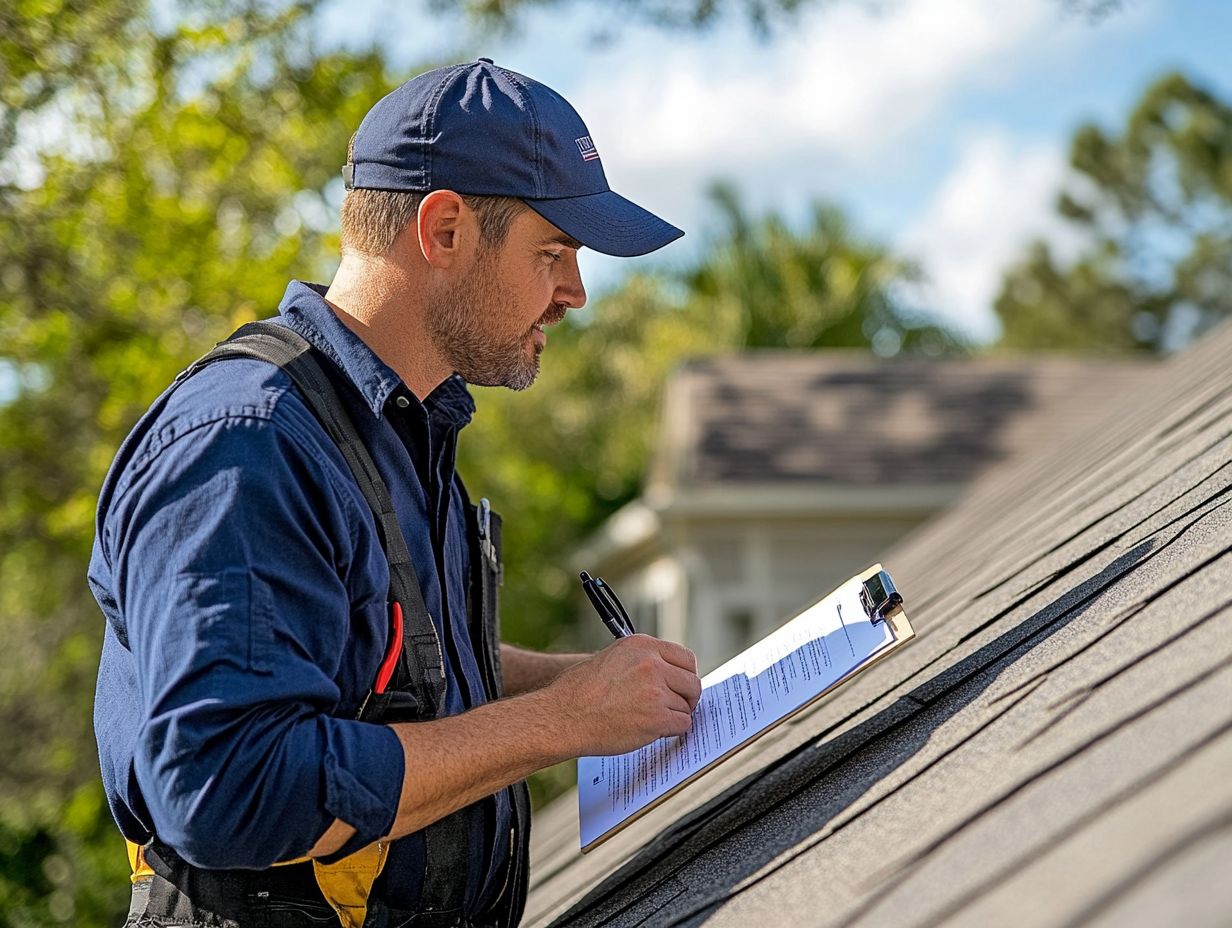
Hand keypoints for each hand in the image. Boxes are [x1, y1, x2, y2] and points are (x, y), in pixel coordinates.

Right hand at [545, 634, 701, 756]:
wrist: (561, 717)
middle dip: (686, 697)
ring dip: (674, 715)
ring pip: (686, 705)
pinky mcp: (657, 717)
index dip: (685, 675)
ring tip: (651, 719)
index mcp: (641, 645)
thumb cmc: (578, 692)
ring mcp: (656, 691)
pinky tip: (653, 731)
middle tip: (675, 707)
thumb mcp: (610, 658)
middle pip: (692, 682)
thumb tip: (665, 672)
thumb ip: (640, 660)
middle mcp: (651, 664)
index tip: (680, 685)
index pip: (685, 657)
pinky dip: (671, 730)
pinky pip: (682, 724)